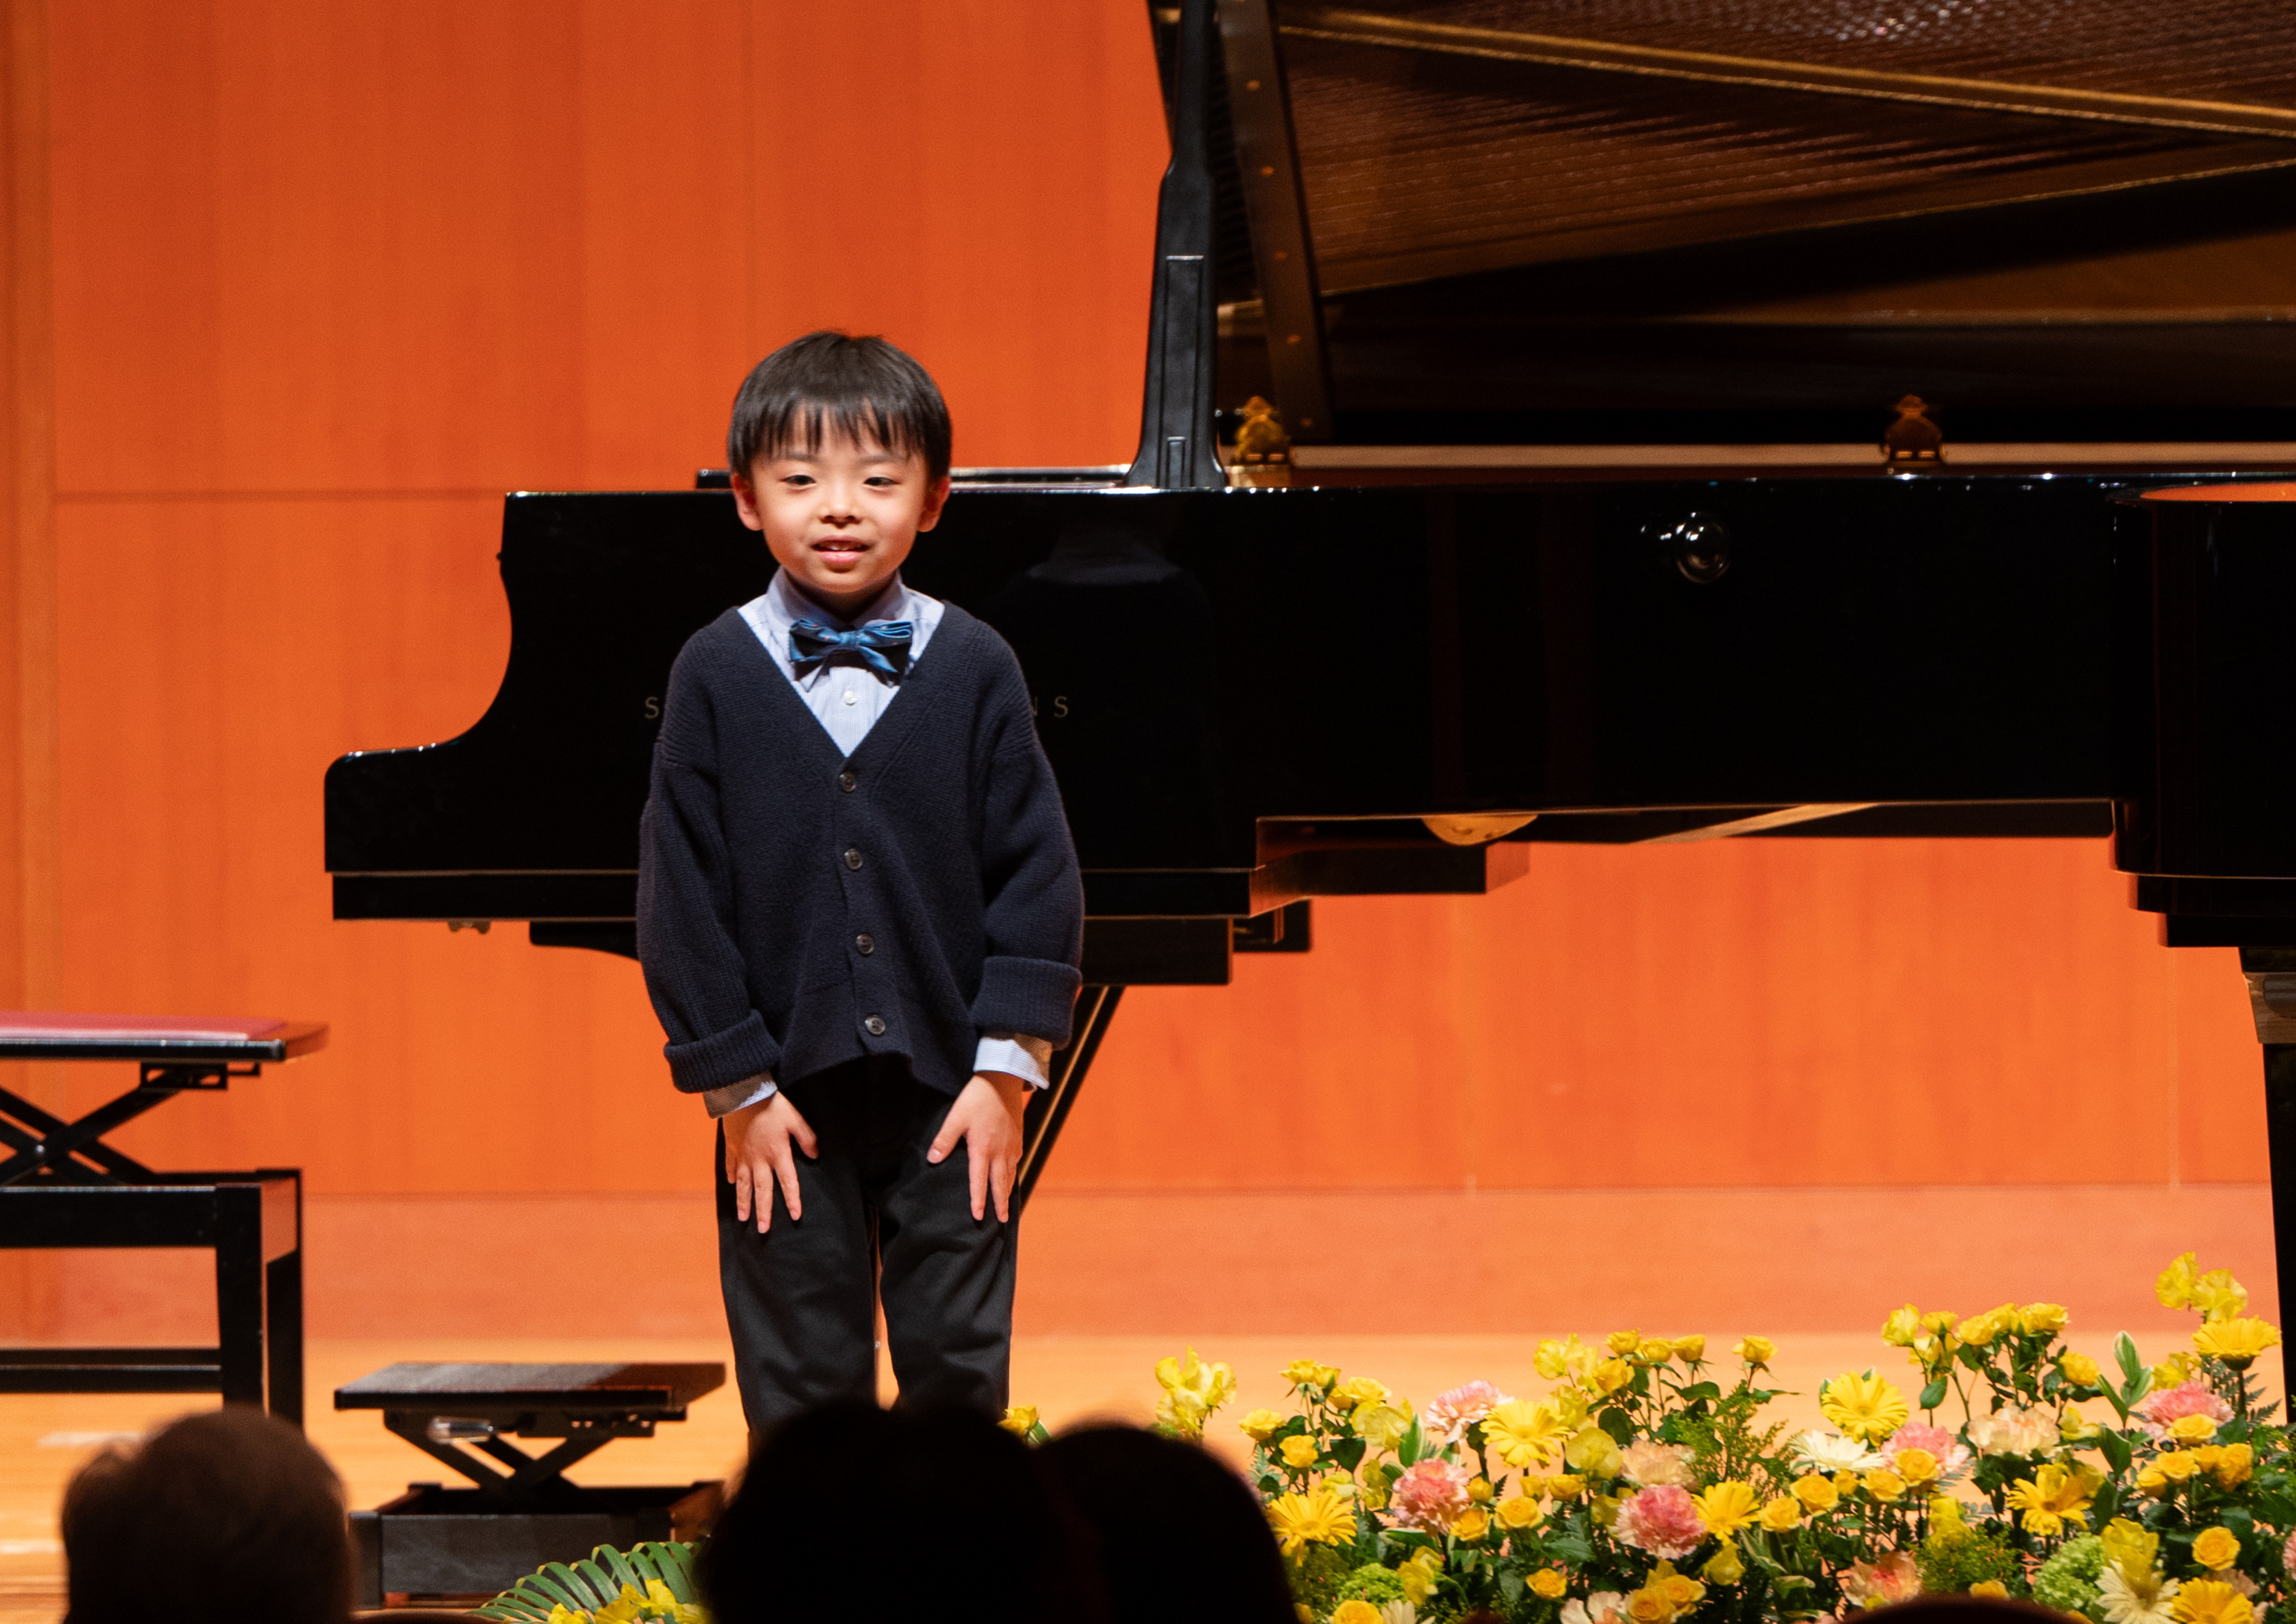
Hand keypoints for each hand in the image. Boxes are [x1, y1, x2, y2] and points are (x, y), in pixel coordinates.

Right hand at [723, 1092, 818, 1233]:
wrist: (743, 1094)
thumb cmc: (771, 1105)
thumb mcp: (795, 1119)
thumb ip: (807, 1138)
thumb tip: (815, 1155)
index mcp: (778, 1154)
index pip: (788, 1182)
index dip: (792, 1200)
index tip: (795, 1216)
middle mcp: (759, 1160)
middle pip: (762, 1191)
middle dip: (763, 1212)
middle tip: (763, 1230)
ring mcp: (743, 1155)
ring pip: (743, 1184)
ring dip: (743, 1202)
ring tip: (743, 1218)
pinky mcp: (732, 1147)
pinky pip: (731, 1165)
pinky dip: (730, 1176)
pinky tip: (730, 1185)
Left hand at [926, 1071, 1029, 1221]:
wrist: (1003, 1080)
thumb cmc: (977, 1098)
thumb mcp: (956, 1117)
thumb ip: (944, 1140)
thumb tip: (932, 1160)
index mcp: (983, 1149)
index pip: (979, 1181)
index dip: (979, 1200)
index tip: (978, 1217)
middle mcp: (1000, 1151)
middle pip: (1000, 1183)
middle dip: (1000, 1204)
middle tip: (1004, 1221)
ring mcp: (1012, 1145)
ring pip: (1010, 1173)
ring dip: (1008, 1191)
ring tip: (1007, 1205)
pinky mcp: (1018, 1137)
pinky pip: (1016, 1160)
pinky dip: (1013, 1173)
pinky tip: (1010, 1175)